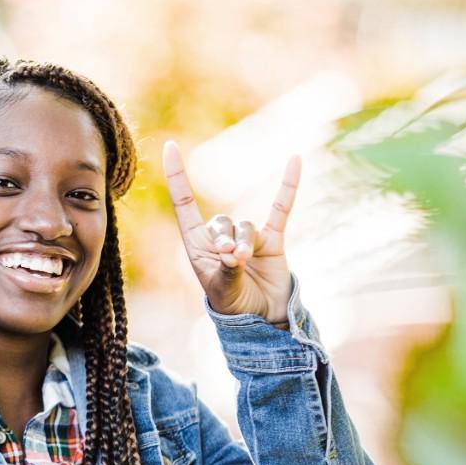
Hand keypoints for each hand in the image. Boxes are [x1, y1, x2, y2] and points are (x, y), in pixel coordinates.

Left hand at [162, 140, 301, 325]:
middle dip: (225, 239)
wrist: (263, 319)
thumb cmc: (234, 305)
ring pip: (245, 226)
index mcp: (197, 245)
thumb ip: (228, 271)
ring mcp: (247, 237)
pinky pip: (281, 208)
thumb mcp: (223, 291)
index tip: (171, 146)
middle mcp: (220, 237)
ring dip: (245, 243)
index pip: (184, 204)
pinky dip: (288, 186)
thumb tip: (235, 254)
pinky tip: (295, 161)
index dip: (178, 176)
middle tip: (230, 259)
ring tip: (245, 262)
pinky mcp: (272, 239)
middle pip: (221, 221)